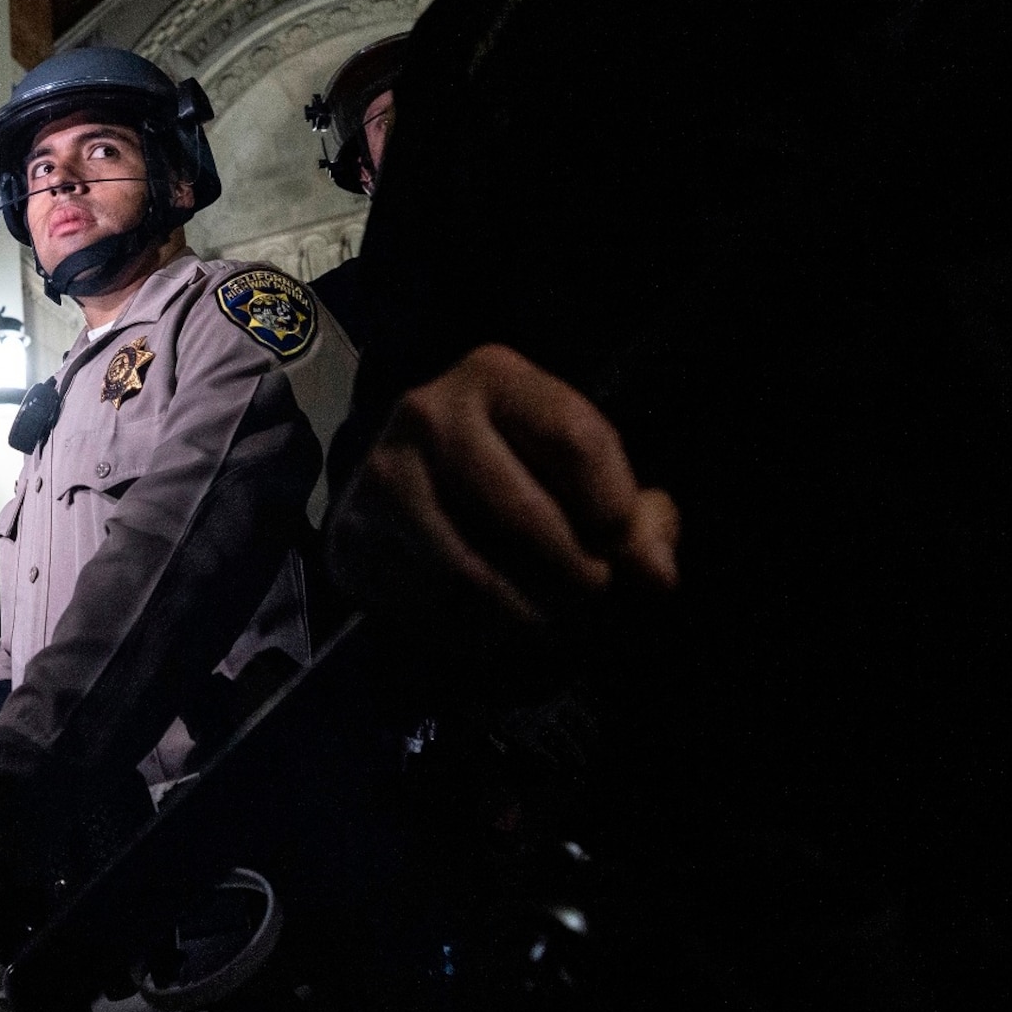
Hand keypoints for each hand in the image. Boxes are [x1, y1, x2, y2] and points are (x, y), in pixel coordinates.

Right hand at [329, 343, 679, 627]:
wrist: (398, 487)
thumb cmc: (509, 472)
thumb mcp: (572, 468)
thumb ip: (632, 517)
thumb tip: (656, 575)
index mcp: (493, 376)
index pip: (576, 441)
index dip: (615, 511)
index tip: (621, 548)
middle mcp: (428, 415)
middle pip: (526, 518)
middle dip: (576, 578)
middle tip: (591, 600)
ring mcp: (383, 480)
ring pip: (477, 576)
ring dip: (528, 617)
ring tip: (549, 620)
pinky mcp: (354, 541)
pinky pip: (431, 610)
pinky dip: (475, 634)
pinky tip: (491, 624)